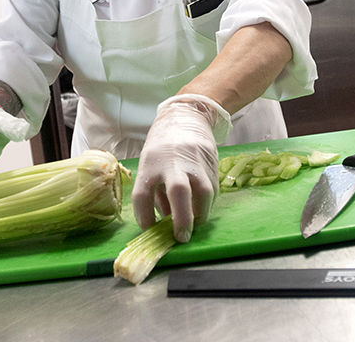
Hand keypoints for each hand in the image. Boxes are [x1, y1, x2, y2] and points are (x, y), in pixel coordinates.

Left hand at [131, 94, 232, 242]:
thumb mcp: (150, 165)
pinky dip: (207, 205)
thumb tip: (164, 221)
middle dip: (182, 219)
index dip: (144, 217)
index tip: (149, 230)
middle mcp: (172, 163)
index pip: (142, 195)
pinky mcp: (211, 163)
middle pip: (178, 192)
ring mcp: (195, 162)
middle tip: (181, 237)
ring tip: (195, 225)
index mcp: (149, 164)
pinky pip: (212, 190)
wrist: (186, 118)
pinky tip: (201, 210)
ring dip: (200, 214)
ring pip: (203, 192)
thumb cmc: (162, 147)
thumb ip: (155, 193)